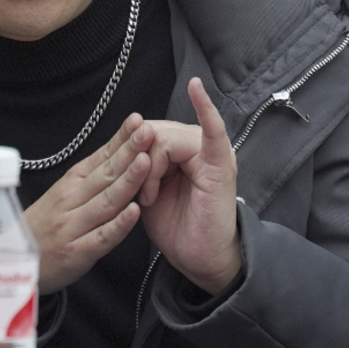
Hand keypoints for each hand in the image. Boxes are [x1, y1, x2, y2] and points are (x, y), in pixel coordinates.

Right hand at [23, 115, 159, 293]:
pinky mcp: (77, 252)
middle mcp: (70, 200)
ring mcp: (73, 226)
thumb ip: (90, 177)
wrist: (13, 261)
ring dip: (127, 180)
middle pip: (106, 174)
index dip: (120, 139)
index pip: (100, 157)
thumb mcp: (62, 194)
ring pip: (106, 201)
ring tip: (146, 162)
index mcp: (70, 183)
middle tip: (148, 132)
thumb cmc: (43, 226)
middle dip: (129, 151)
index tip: (138, 121)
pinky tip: (134, 212)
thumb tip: (120, 151)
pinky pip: (101, 237)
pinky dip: (118, 224)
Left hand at [134, 79, 242, 295]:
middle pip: (153, 131)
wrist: (199, 258)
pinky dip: (205, 109)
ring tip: (151, 197)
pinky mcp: (220, 163)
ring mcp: (212, 152)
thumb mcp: (149, 188)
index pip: (147, 130)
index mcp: (181, 149)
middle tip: (143, 194)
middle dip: (138, 162)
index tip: (128, 178)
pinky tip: (196, 89)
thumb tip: (130, 138)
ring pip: (164, 137)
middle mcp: (197, 144)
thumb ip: (141, 163)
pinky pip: (212, 129)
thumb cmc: (177, 226)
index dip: (131, 148)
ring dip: (149, 170)